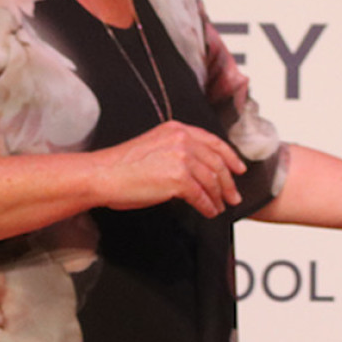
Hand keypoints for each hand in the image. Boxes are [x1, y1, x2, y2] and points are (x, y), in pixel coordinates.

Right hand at [95, 122, 247, 217]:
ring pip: (211, 180)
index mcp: (177, 129)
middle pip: (217, 163)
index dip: (230, 157)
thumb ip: (177, 150)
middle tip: (234, 196)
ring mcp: (182, 158)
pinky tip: (208, 212)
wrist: (103, 175)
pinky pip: (201, 196)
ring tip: (220, 207)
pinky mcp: (178, 179)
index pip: (213, 142)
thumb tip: (197, 170)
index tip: (238, 169)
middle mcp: (183, 140)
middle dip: (229, 182)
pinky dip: (207, 206)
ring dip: (218, 197)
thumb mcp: (154, 146)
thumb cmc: (122, 166)